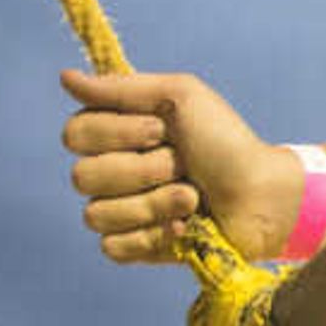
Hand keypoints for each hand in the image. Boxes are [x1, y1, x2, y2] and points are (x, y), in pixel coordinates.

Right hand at [61, 68, 295, 262]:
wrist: (262, 193)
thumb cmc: (226, 141)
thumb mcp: (179, 98)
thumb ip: (121, 89)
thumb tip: (64, 77)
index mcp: (116, 134)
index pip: (75, 135)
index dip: (116, 134)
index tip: (160, 129)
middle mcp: (112, 171)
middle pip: (83, 177)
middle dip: (142, 170)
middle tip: (183, 163)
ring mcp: (122, 211)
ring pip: (97, 214)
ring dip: (154, 203)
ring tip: (192, 198)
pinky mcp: (137, 247)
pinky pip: (113, 247)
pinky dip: (154, 235)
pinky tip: (186, 227)